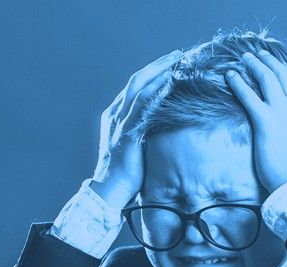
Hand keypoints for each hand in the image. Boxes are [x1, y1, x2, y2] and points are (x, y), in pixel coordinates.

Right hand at [91, 49, 182, 207]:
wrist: (108, 193)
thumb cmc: (126, 176)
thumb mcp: (137, 149)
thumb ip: (146, 135)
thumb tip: (166, 130)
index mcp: (116, 116)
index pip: (137, 87)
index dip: (154, 72)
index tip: (172, 63)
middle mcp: (116, 114)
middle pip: (138, 80)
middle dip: (159, 64)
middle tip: (178, 54)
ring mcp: (120, 122)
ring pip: (140, 87)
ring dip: (159, 71)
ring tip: (177, 60)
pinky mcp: (127, 133)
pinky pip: (142, 106)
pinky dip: (156, 91)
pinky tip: (169, 82)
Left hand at [225, 50, 286, 192]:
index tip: (278, 65)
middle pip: (283, 74)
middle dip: (269, 61)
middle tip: (257, 55)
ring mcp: (283, 112)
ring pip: (267, 79)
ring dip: (254, 65)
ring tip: (244, 59)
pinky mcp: (265, 121)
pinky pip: (249, 95)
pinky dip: (238, 82)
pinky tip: (230, 75)